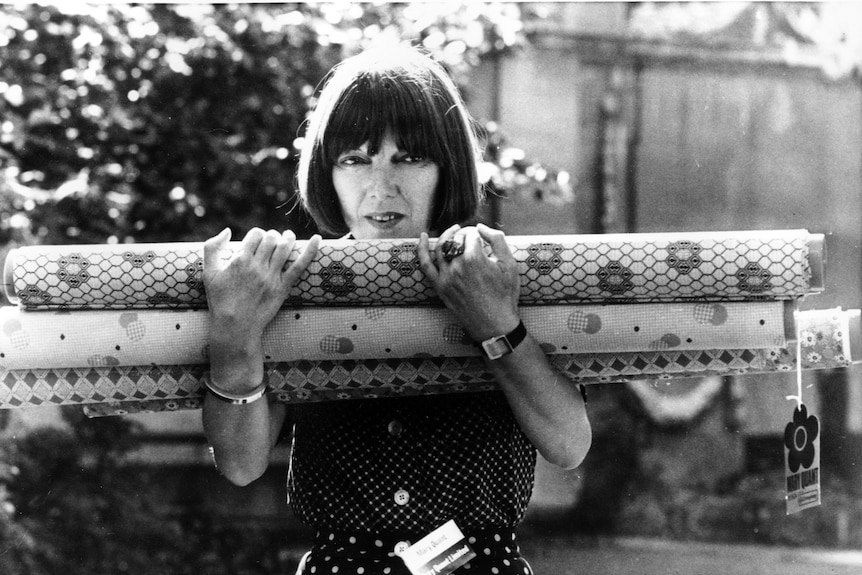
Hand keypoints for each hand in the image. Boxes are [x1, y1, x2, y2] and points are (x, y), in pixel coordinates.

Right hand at [203, 227, 319, 342]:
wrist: (234, 326)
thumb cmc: (220, 299)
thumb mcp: (208, 272)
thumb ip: (211, 247)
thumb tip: (228, 230)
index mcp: (240, 260)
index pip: (256, 234)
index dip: (257, 234)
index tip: (256, 241)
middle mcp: (257, 267)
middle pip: (271, 238)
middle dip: (272, 235)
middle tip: (271, 242)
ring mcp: (272, 277)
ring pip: (285, 247)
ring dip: (288, 238)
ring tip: (287, 237)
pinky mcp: (283, 288)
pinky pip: (300, 266)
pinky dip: (310, 250)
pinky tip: (317, 239)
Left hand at [418, 223, 519, 341]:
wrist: (494, 323)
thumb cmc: (504, 294)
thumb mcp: (509, 264)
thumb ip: (497, 239)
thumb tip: (480, 227)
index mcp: (474, 258)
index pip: (471, 234)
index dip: (478, 234)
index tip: (484, 238)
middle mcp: (457, 266)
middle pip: (456, 239)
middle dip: (465, 235)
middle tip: (473, 238)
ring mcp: (446, 277)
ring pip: (441, 247)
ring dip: (447, 236)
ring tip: (454, 231)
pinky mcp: (439, 286)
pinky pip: (425, 265)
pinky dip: (421, 249)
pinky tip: (421, 237)